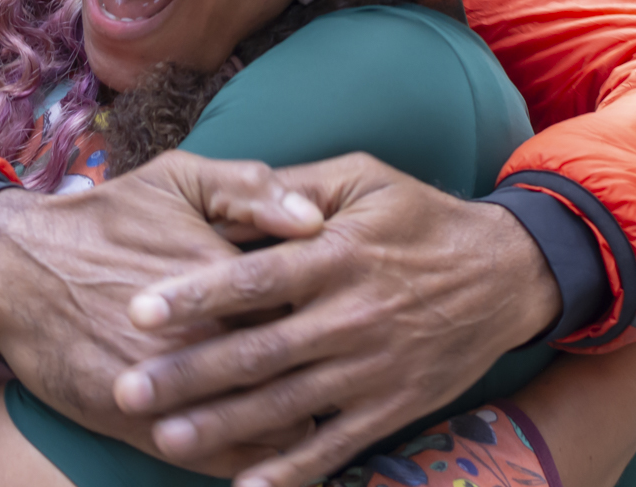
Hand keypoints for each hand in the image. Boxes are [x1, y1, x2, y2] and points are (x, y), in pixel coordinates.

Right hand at [0, 150, 324, 470]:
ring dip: (294, 426)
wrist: (15, 265)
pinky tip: (268, 460)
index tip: (355, 316)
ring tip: (315, 419)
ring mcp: (172, 387)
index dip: (336, 316)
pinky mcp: (138, 425)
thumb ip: (250, 189)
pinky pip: (215, 459)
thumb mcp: (178, 177)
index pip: (311, 308)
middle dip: (326, 378)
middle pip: (299, 373)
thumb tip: (317, 221)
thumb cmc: (107, 216)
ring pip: (265, 429)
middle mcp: (205, 335)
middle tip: (348, 374)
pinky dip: (247, 462)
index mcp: (226, 275)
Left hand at [112, 153, 561, 486]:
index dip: (195, 294)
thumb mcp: (363, 178)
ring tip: (166, 437)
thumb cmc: (419, 217)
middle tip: (129, 389)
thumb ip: (295, 188)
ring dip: (224, 425)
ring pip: (286, 404)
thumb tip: (233, 191)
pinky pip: (335, 447)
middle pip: (258, 350)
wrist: (506, 274)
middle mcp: (350, 315)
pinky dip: (292, 471)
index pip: (255, 278)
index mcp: (335, 254)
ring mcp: (371, 368)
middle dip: (189, 373)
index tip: (139, 309)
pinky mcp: (391, 408)